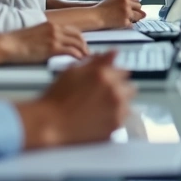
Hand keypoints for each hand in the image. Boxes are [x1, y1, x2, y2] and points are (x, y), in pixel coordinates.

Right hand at [0, 21, 88, 67]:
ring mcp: (54, 38)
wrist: (8, 44)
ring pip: (77, 43)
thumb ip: (47, 37)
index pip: (73, 30)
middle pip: (78, 36)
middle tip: (89, 55)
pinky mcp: (52, 48)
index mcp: (51, 25)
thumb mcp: (35, 35)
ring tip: (88, 61)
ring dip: (84, 52)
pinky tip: (80, 62)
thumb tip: (53, 46)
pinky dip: (78, 57)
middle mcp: (55, 29)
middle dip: (85, 46)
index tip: (84, 47)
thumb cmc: (17, 43)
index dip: (81, 39)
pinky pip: (71, 51)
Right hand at [18, 51, 135, 147]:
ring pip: (128, 104)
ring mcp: (117, 111)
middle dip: (120, 89)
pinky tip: (98, 118)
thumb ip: (97, 61)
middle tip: (103, 95)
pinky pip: (122, 120)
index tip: (108, 80)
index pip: (124, 71)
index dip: (115, 75)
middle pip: (130, 88)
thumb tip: (114, 52)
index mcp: (105, 75)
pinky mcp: (115, 127)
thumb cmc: (57, 98)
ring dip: (119, 104)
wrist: (50, 124)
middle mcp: (115, 92)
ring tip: (99, 109)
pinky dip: (114, 118)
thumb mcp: (73, 71)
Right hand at [95, 0, 143, 28]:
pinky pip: (133, 23)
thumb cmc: (102, 9)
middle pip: (139, 6)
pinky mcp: (126, 22)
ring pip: (139, 15)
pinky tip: (122, 22)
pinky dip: (129, 24)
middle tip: (128, 12)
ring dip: (135, 17)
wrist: (96, 17)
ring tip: (126, 18)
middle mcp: (126, 3)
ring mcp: (127, 13)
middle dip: (135, 9)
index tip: (134, 3)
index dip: (135, 0)